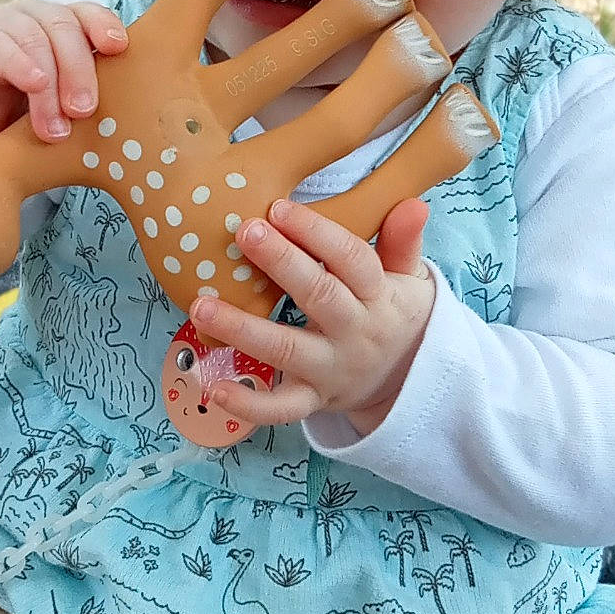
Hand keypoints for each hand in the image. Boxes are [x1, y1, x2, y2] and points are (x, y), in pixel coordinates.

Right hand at [0, 0, 127, 141]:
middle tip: (84, 110)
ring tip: (56, 128)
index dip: (104, 26)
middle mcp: (36, 16)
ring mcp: (3, 24)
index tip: (119, 48)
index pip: (88, 13)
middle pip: (65, 27)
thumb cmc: (33, 114)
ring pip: (35, 40)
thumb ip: (89, 95)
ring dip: (49, 88)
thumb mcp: (67, 103)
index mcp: (65, 25)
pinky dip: (20, 65)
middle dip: (79, 70)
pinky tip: (34, 84)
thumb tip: (131, 112)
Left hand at [188, 197, 433, 437]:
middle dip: (282, 262)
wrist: (409, 381)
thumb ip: (403, 242)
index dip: (317, 232)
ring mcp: (331, 369)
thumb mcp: (409, 278)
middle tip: (245, 232)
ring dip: (242, 328)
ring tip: (201, 305)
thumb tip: (413, 204)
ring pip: (286, 349)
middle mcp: (354, 332)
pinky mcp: (312, 399)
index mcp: (379, 296)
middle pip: (319, 296)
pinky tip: (214, 386)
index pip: (352, 259)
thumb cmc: (394, 313)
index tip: (279, 208)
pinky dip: (248, 404)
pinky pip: (280, 409)